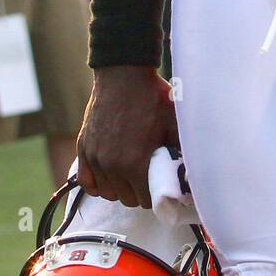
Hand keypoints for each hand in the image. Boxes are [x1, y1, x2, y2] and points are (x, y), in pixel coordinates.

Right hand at [77, 67, 178, 207]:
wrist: (124, 74)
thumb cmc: (152, 97)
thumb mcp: (173, 124)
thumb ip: (181, 151)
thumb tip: (192, 172)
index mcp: (135, 162)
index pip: (144, 200)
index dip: (155, 194)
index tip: (160, 184)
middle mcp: (111, 165)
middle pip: (126, 199)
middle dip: (138, 191)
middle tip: (147, 176)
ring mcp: (95, 157)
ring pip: (107, 192)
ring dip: (119, 187)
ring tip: (130, 173)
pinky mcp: (83, 147)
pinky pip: (87, 181)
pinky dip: (98, 182)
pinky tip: (109, 174)